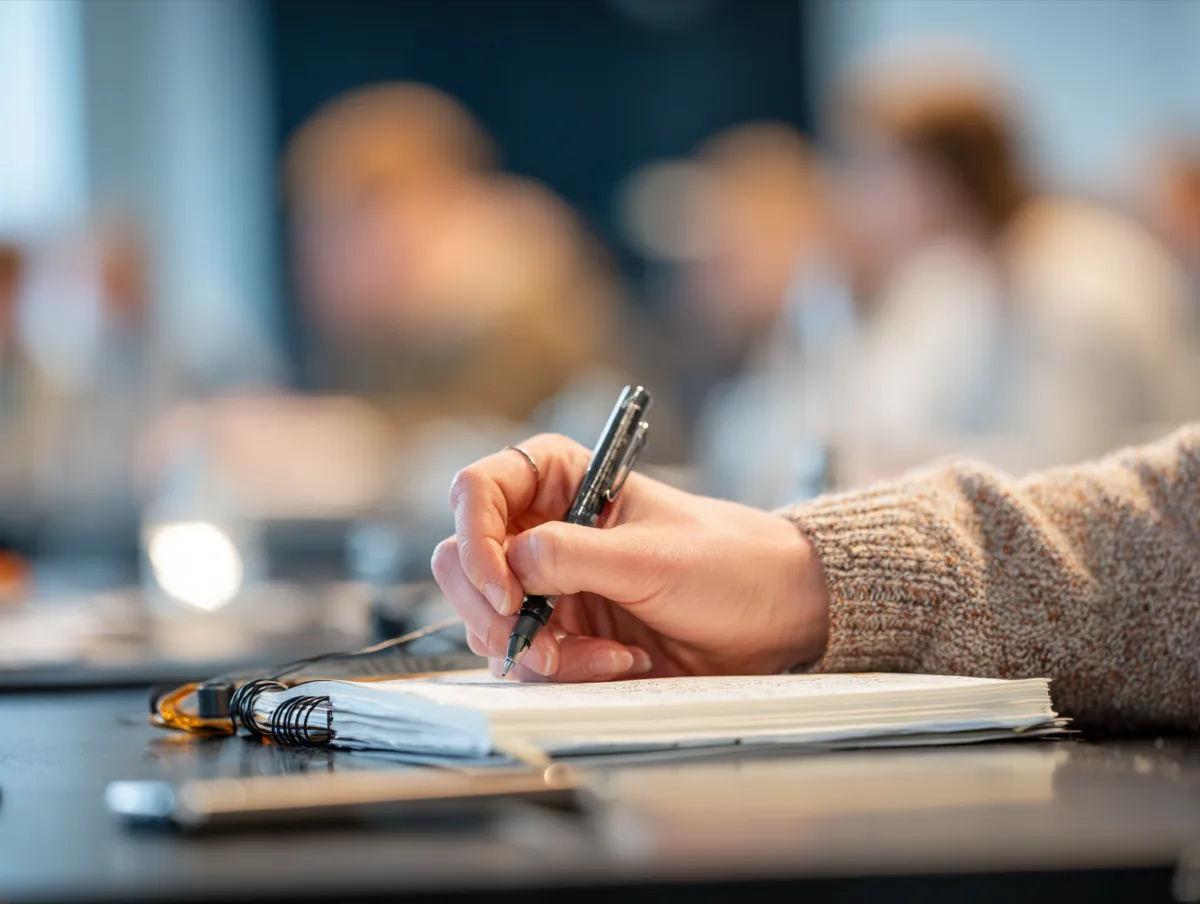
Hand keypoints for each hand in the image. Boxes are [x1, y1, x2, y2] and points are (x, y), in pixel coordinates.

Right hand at [431, 434, 829, 681]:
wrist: (775, 615)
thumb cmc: (729, 562)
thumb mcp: (650, 556)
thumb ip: (573, 555)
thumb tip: (511, 564)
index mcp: (561, 477)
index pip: (477, 490)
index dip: (474, 538)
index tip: (504, 589)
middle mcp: (544, 526)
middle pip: (463, 559)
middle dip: (493, 608)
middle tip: (531, 637)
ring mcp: (550, 582)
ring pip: (487, 617)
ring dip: (535, 648)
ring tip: (601, 653)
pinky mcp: (564, 630)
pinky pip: (526, 656)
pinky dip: (563, 669)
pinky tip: (616, 661)